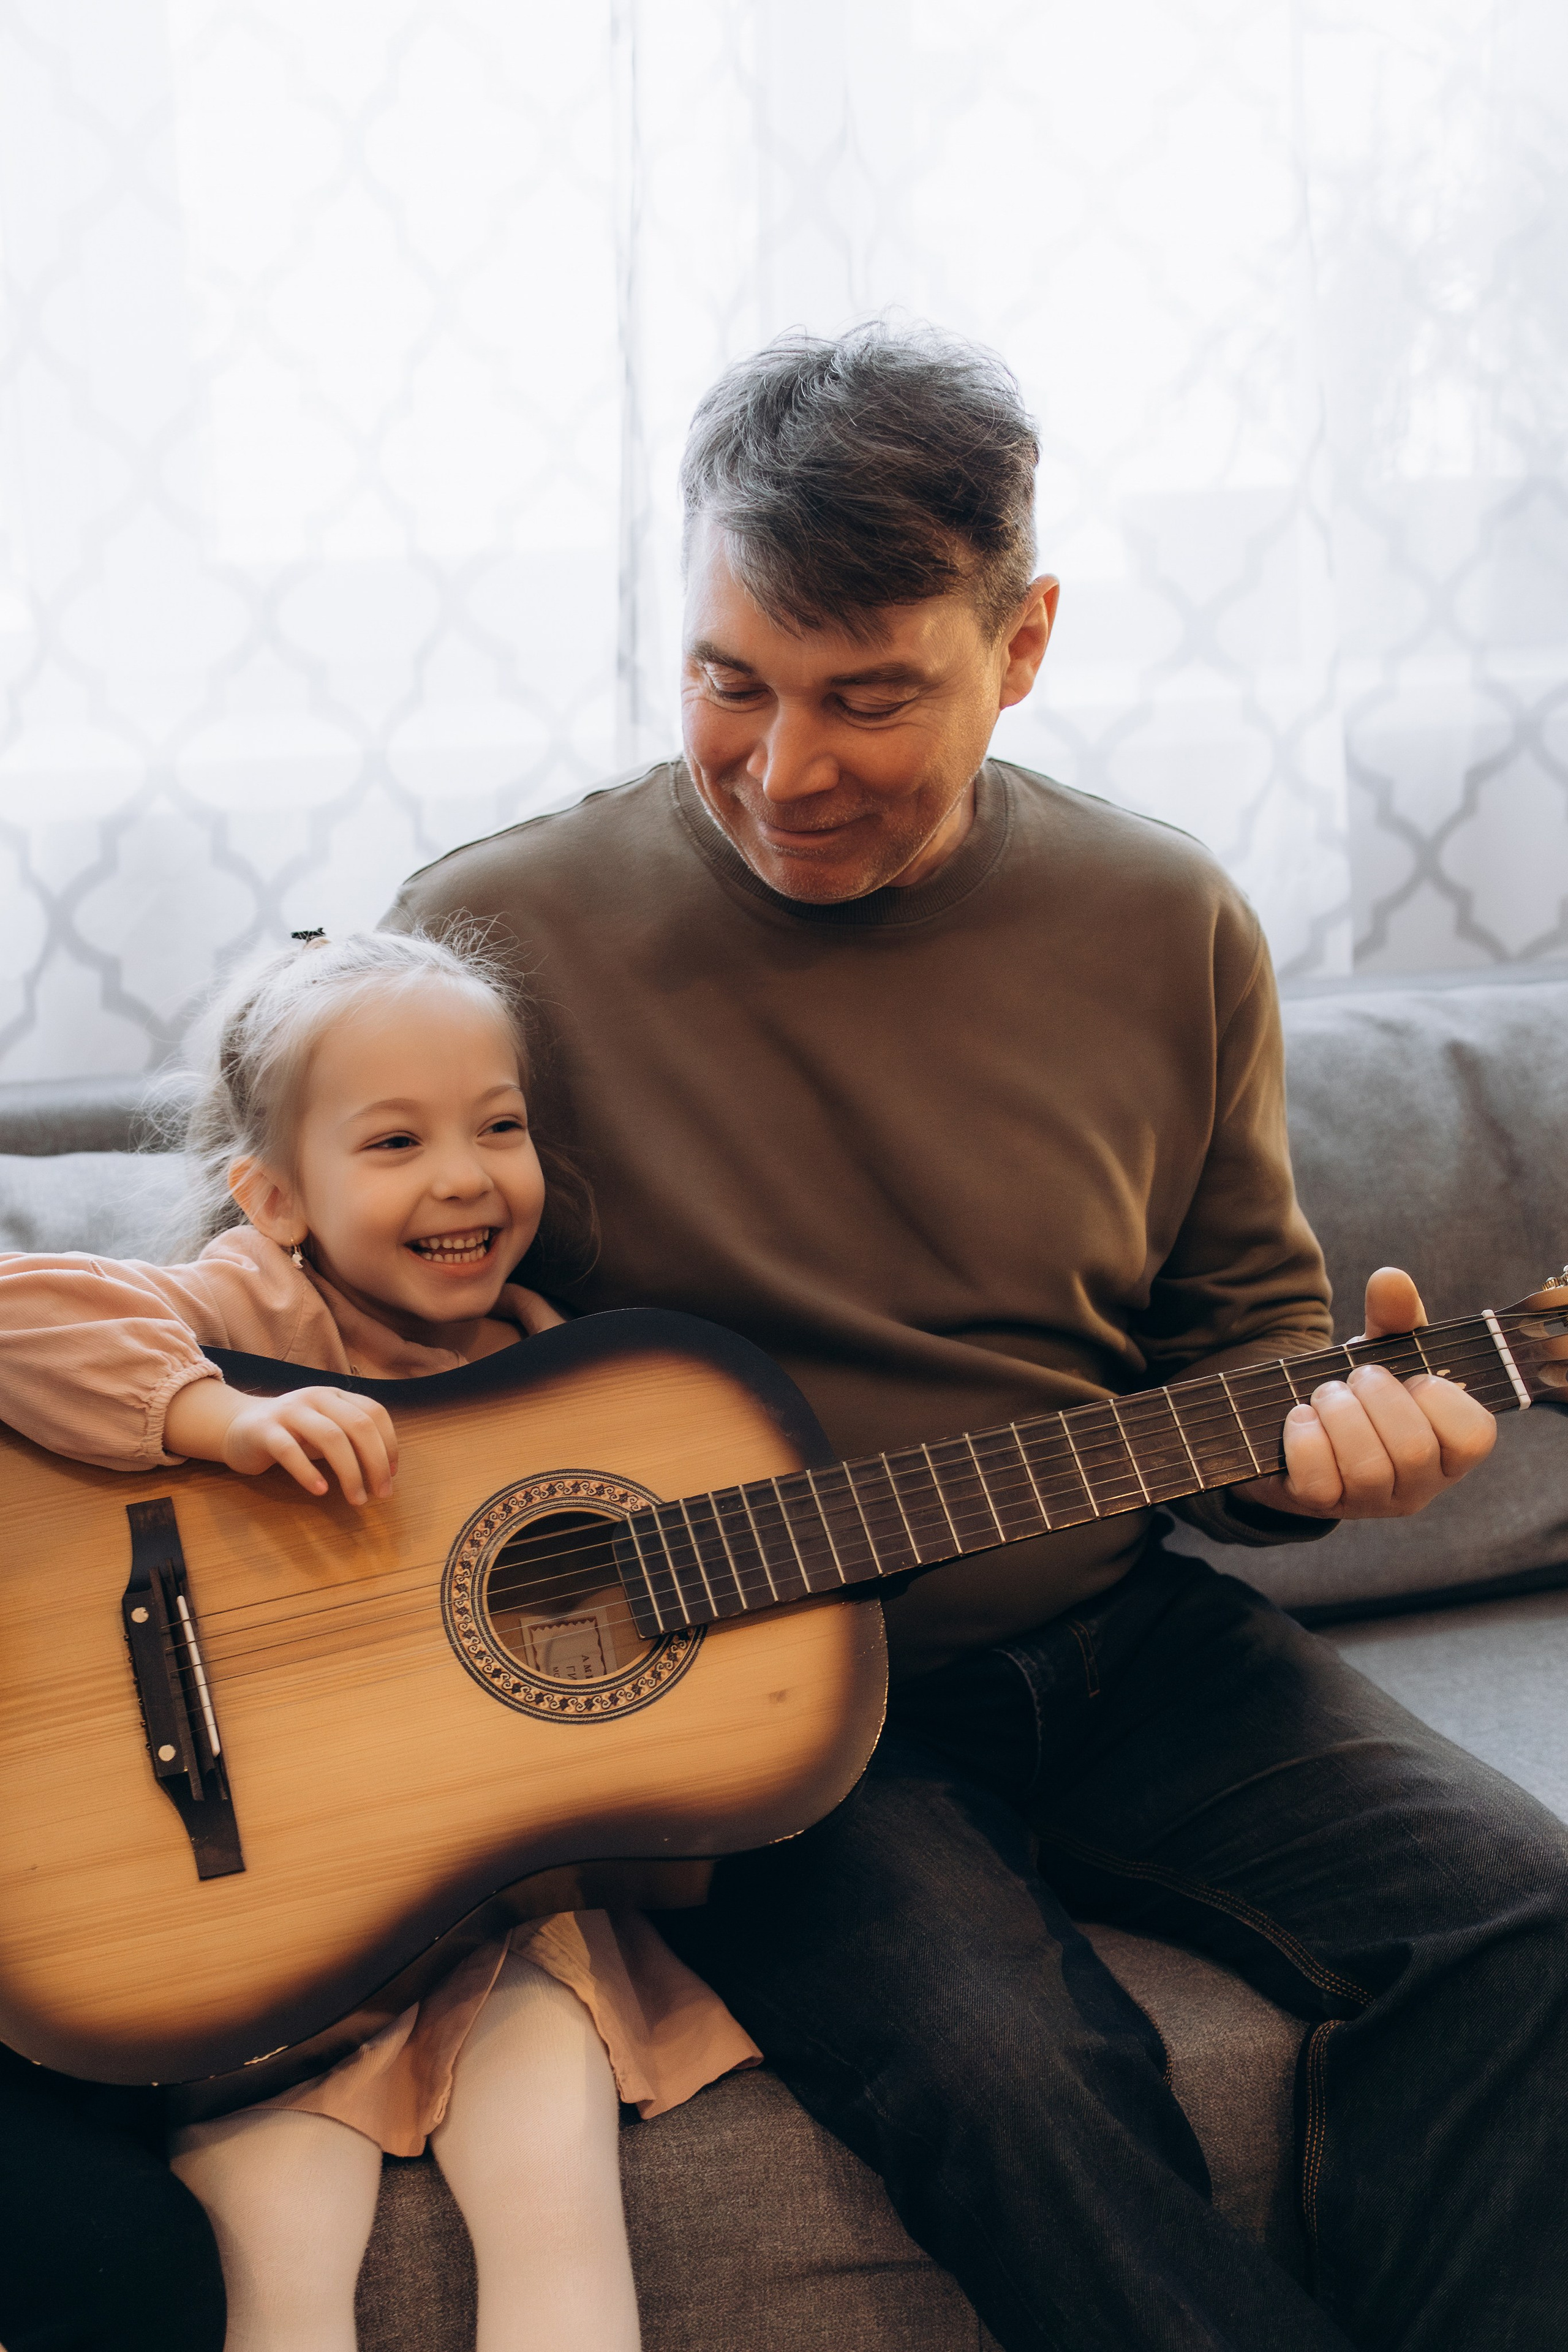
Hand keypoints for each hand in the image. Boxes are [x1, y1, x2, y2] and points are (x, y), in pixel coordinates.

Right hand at [164, 1378, 397, 1504]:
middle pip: (358, 1426)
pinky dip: (309, 1472)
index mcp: (336, 1396)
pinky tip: (321, 1491)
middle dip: (376, 1462)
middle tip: (382, 1494)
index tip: (392, 1475)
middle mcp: (316, 1397)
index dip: (389, 1444)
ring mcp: (289, 1411)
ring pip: (330, 1437)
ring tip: (358, 1499)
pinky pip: (290, 1450)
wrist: (238, 1427)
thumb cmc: (293, 1434)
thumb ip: (353, 1441)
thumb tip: (386, 1471)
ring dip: (350, 1472)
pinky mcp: (264, 1430)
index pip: (374, 1413)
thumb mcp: (326, 1430)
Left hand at [1234, 1266, 1496, 1520]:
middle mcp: (1420, 1485)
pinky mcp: (1322, 1507)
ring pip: (1368, 1467)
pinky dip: (1304, 1437)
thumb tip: (1391, 1279)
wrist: (1299, 1427)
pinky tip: (1300, 1418)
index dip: (1440, 1397)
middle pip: (1413, 1448)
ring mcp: (1371, 1502)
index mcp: (1450, 1449)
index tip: (1414, 1377)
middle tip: (1355, 1378)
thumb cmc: (1360, 1393)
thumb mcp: (1384, 1351)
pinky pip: (1318, 1481)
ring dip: (1338, 1413)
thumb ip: (1395, 1316)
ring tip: (1326, 1395)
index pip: (1474, 1436)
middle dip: (1376, 1395)